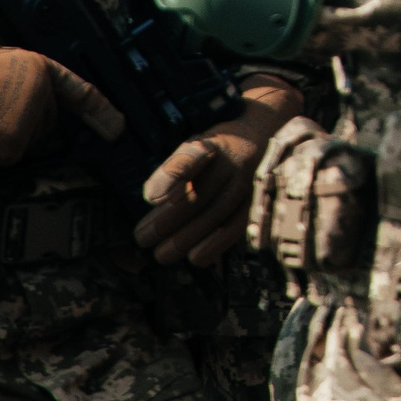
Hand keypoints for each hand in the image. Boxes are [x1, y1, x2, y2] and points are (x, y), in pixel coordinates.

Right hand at [0, 43, 126, 165]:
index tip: (118, 128)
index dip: (102, 111)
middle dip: (28, 120)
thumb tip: (24, 77)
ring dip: (12, 134)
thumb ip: (20, 67)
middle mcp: (42, 92)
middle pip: (48, 120)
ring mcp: (31, 118)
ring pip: (31, 138)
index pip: (80, 92)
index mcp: (39, 66)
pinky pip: (13, 153)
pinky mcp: (16, 141)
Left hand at [135, 78, 301, 265]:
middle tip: (144, 238)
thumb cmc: (212, 154)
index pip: (191, 157)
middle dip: (168, 221)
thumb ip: (172, 170)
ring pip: (217, 214)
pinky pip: (237, 226)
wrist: (257, 143)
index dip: (171, 177)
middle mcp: (234, 161)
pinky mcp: (256, 202)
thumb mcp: (191, 148)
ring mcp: (248, 182)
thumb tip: (154, 199)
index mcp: (212, 145)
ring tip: (162, 254)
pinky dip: (216, 244)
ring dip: (187, 238)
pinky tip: (196, 257)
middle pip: (200, 194)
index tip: (150, 198)